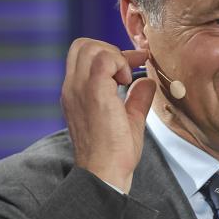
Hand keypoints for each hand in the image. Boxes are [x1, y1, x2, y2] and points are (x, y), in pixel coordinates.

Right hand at [61, 39, 155, 192]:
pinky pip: (103, 59)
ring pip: (89, 46)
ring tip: (126, 78)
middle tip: (129, 69)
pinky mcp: (93, 92)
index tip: (134, 64)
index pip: (83, 56)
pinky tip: (127, 81)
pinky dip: (119, 62)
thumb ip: (136, 98)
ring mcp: (79, 89)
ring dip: (114, 55)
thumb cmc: (114, 154)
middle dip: (110, 49)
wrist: (105, 173)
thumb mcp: (129, 119)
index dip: (110, 54)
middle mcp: (73, 88)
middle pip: (82, 45)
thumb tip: (146, 82)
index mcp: (76, 93)